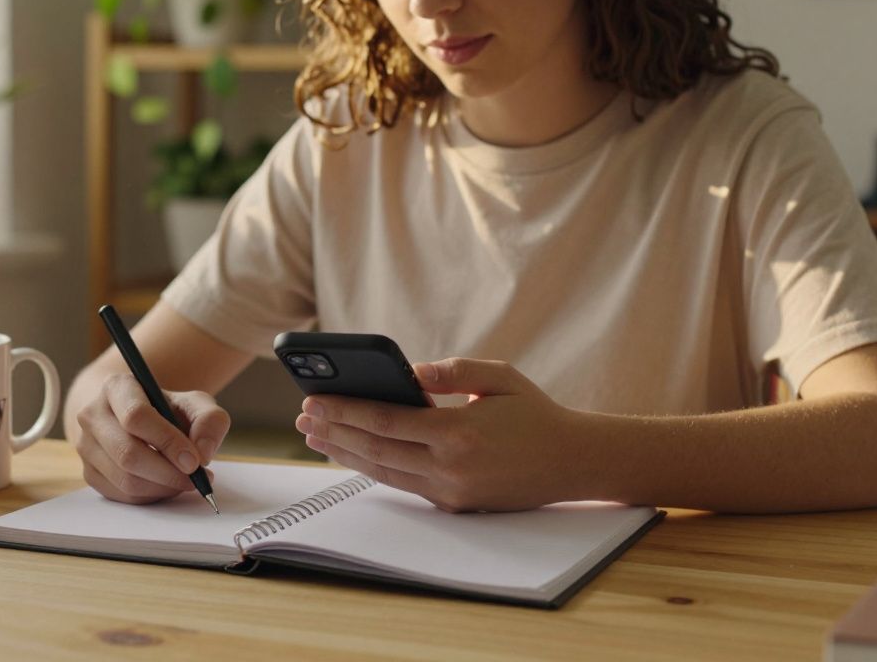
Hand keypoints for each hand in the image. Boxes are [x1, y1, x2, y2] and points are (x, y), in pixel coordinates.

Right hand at [74, 373, 230, 503]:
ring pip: (125, 479)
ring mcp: (86, 446)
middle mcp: (92, 415)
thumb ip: (209, 421)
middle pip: (128, 453)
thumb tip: (203, 453)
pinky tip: (166, 484)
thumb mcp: (194, 404)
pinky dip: (151, 496)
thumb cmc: (166, 410)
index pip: (136, 417)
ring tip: (185, 480)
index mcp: (116, 387)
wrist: (135, 419)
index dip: (168, 441)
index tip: (195, 461)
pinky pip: (122, 495)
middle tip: (196, 478)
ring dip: (162, 487)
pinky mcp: (89, 473)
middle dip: (168, 472)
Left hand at [294, 358, 587, 511]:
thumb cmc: (535, 413)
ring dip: (344, 454)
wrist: (573, 462)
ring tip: (314, 436)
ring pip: (383, 472)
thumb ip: (450, 372)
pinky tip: (351, 452)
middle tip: (302, 417)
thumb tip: (406, 373)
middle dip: (334, 432)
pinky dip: (372, 467)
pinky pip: (402, 483)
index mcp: (459, 432)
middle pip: (375, 450)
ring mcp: (450, 491)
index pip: (385, 421)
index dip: (345, 411)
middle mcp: (449, 467)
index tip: (313, 399)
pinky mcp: (453, 504)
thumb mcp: (498, 377)